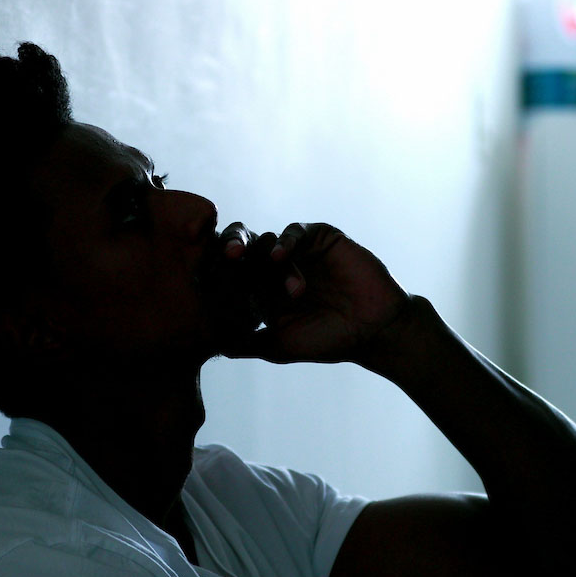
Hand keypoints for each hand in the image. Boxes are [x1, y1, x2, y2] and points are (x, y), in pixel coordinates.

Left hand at [219, 222, 410, 363]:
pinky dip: (286, 239)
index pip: (228, 275)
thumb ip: (246, 343)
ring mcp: (297, 250)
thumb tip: (210, 343)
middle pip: (240, 249)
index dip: (215, 275)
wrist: (373, 330)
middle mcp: (273, 266)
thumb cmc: (327, 341)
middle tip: (225, 257)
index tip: (202, 280)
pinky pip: (296, 230)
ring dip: (267, 259)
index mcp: (259, 289)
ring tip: (284, 287)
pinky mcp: (320, 238)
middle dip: (228, 250)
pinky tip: (281, 254)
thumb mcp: (279, 346)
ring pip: (265, 240)